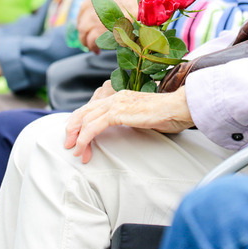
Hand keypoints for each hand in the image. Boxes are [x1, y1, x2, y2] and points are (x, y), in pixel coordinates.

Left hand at [64, 84, 192, 162]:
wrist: (179, 108)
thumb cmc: (168, 115)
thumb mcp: (143, 118)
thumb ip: (130, 120)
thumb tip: (123, 131)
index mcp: (120, 97)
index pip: (92, 107)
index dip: (80, 121)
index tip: (75, 136)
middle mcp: (115, 97)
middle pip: (84, 111)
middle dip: (72, 129)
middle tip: (68, 144)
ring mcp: (116, 103)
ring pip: (86, 119)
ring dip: (77, 137)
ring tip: (75, 151)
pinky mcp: (119, 112)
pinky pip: (94, 126)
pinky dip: (85, 138)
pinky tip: (83, 148)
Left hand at [77, 0, 138, 52]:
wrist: (148, 7)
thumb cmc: (142, 2)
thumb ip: (113, 5)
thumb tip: (109, 17)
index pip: (84, 7)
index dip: (82, 19)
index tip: (84, 26)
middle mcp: (97, 4)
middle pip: (82, 21)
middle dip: (83, 33)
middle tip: (86, 41)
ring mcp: (98, 16)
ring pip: (84, 31)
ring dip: (86, 41)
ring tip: (91, 48)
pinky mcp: (102, 28)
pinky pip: (92, 39)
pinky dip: (92, 46)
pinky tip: (96, 50)